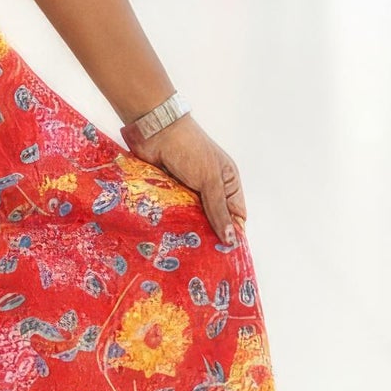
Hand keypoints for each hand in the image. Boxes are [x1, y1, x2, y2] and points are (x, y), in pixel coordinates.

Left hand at [131, 114, 246, 247]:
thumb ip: (219, 210)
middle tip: (204, 261)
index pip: (235, 215)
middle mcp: (209, 188)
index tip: (226, 256)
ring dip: (189, 230)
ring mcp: (188, 190)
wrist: (155, 129)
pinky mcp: (169, 192)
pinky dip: (172, 222)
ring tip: (186, 254)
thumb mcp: (210, 180)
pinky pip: (173, 212)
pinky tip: (169, 238)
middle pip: (213, 219)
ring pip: (192, 218)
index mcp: (227, 182)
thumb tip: (232, 240)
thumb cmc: (189, 149)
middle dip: (209, 236)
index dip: (232, 233)